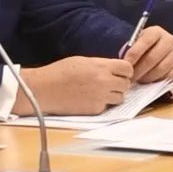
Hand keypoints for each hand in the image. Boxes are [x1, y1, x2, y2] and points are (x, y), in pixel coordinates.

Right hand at [16, 56, 133, 115]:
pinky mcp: (95, 110)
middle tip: (110, 84)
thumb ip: (100, 65)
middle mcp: (104, 82)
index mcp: (101, 67)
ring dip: (113, 95)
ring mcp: (101, 97)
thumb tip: (113, 69)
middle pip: (126, 84)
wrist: (44, 89)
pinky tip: (89, 100)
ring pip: (120, 98)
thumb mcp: (82, 61)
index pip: (127, 68)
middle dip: (120, 84)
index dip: (125, 71)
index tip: (121, 73)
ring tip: (100, 93)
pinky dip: (101, 104)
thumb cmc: (59, 73)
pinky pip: (106, 107)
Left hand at [125, 25, 172, 81]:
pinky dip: (159, 80)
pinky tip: (151, 81)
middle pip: (152, 58)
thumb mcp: (138, 42)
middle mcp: (169, 40)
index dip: (133, 54)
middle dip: (139, 70)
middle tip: (130, 78)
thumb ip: (131, 49)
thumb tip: (122, 61)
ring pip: (160, 69)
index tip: (125, 65)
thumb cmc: (146, 47)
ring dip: (147, 77)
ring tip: (139, 80)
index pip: (145, 41)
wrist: (164, 49)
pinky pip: (170, 76)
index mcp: (156, 32)